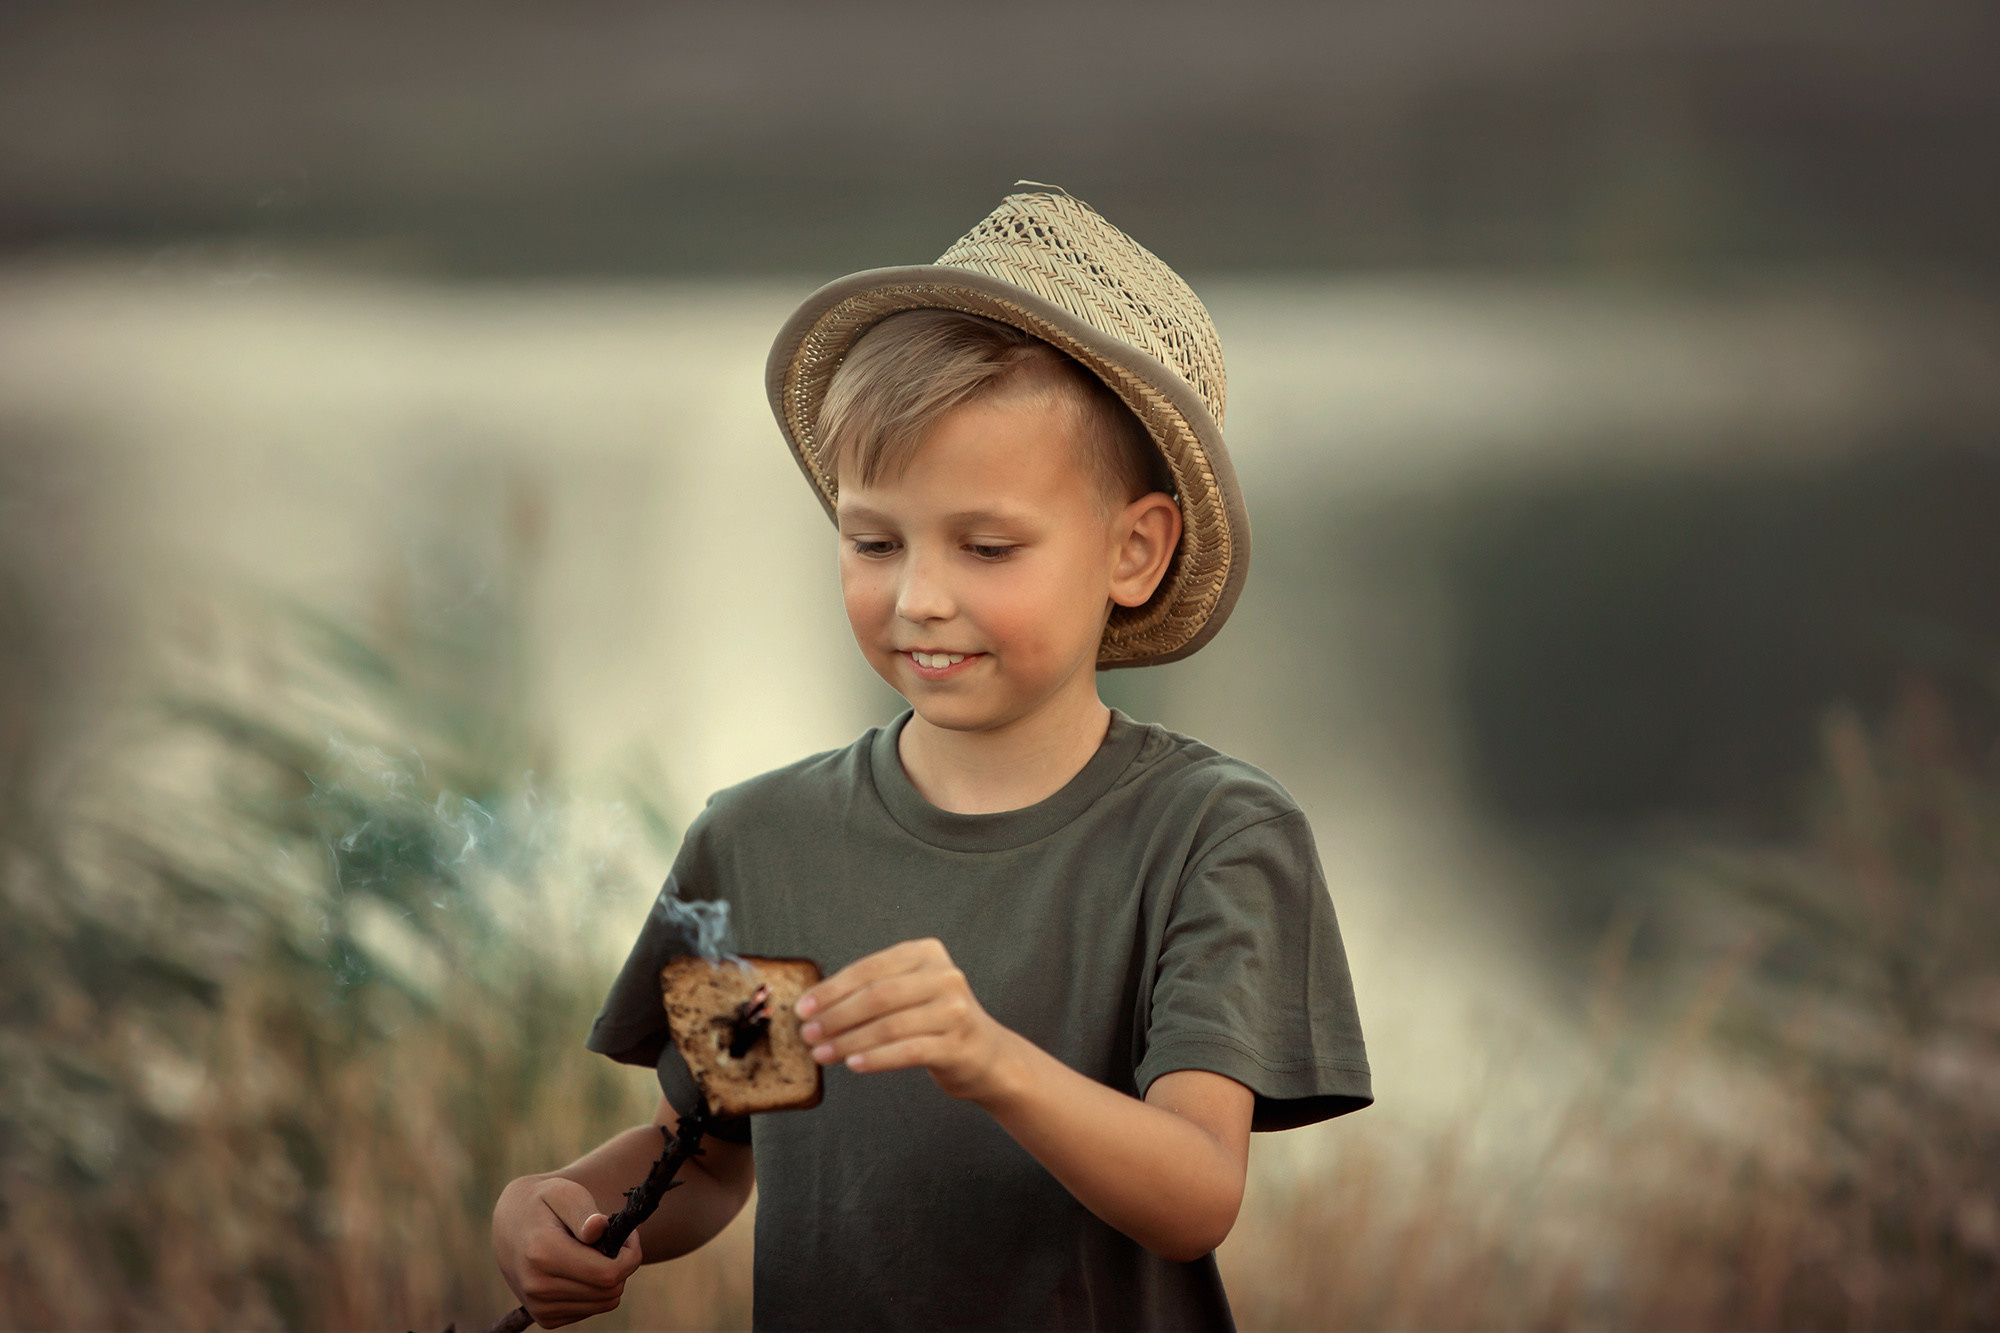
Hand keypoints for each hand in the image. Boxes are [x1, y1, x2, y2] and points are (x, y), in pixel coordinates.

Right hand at [492, 1173, 641, 1327]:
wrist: (509, 1224)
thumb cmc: (543, 1203)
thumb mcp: (563, 1192)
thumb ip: (582, 1211)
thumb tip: (598, 1228)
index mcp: (542, 1253)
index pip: (607, 1273)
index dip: (630, 1255)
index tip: (629, 1235)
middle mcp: (537, 1286)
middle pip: (610, 1290)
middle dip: (623, 1265)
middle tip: (615, 1240)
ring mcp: (539, 1306)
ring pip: (604, 1303)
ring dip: (611, 1279)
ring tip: (597, 1252)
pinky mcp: (544, 1318)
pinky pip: (591, 1310)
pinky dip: (596, 1290)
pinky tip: (583, 1268)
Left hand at [796, 937, 1017, 1101]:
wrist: (986, 1054)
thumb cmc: (935, 1021)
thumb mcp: (910, 992)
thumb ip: (872, 990)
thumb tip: (814, 1005)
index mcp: (927, 953)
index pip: (868, 969)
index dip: (831, 989)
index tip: (803, 1008)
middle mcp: (944, 976)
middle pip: (876, 996)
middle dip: (835, 1017)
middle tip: (808, 1034)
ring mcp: (954, 1010)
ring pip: (888, 1026)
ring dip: (848, 1041)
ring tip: (822, 1054)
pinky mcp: (957, 1044)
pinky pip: (907, 1052)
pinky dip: (876, 1059)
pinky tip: (853, 1065)